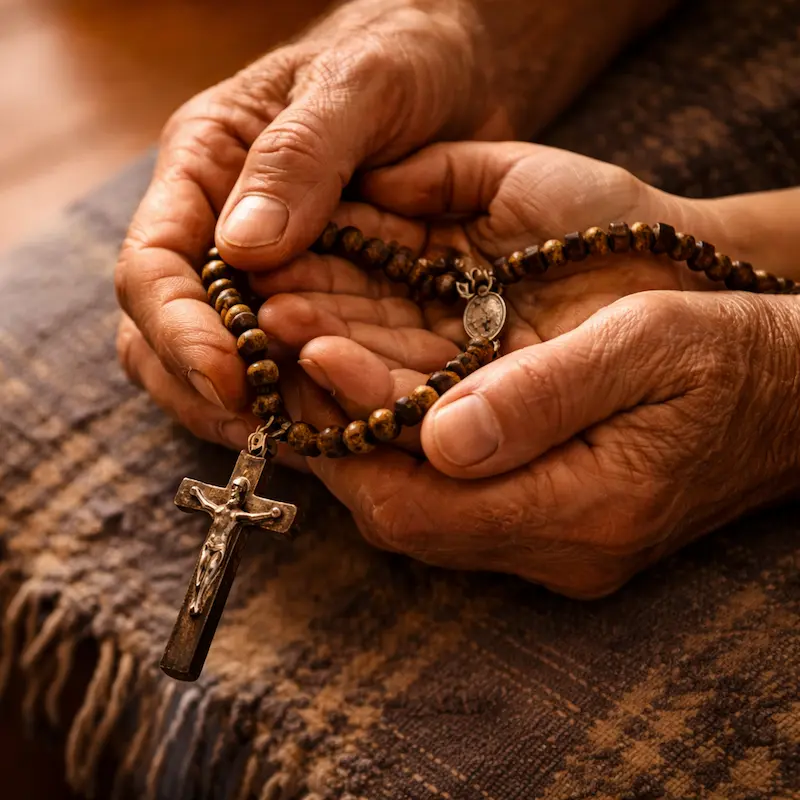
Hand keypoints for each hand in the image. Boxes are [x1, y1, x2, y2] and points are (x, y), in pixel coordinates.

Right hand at [114, 0, 518, 452]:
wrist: (454, 72)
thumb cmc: (402, 54)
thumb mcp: (361, 85)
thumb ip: (299, 157)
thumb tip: (242, 253)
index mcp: (205, 166)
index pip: (152, 265)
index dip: (178, 330)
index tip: (228, 379)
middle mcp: (217, 226)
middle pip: (162, 331)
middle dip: (202, 389)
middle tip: (263, 434)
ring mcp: (261, 272)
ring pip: (215, 363)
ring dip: (248, 413)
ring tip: (304, 444)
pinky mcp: (309, 301)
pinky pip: (284, 366)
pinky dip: (303, 404)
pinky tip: (339, 428)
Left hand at [257, 142, 799, 595]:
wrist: (791, 398)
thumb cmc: (731, 356)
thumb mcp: (649, 345)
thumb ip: (548, 395)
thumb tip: (441, 436)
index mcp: (583, 511)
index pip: (421, 502)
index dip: (352, 433)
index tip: (310, 355)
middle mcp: (555, 545)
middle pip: (402, 513)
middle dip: (334, 435)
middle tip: (285, 356)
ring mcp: (549, 541)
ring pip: (416, 504)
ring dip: (356, 436)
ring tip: (308, 362)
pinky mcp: (547, 518)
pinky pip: (445, 492)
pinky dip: (397, 442)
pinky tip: (373, 388)